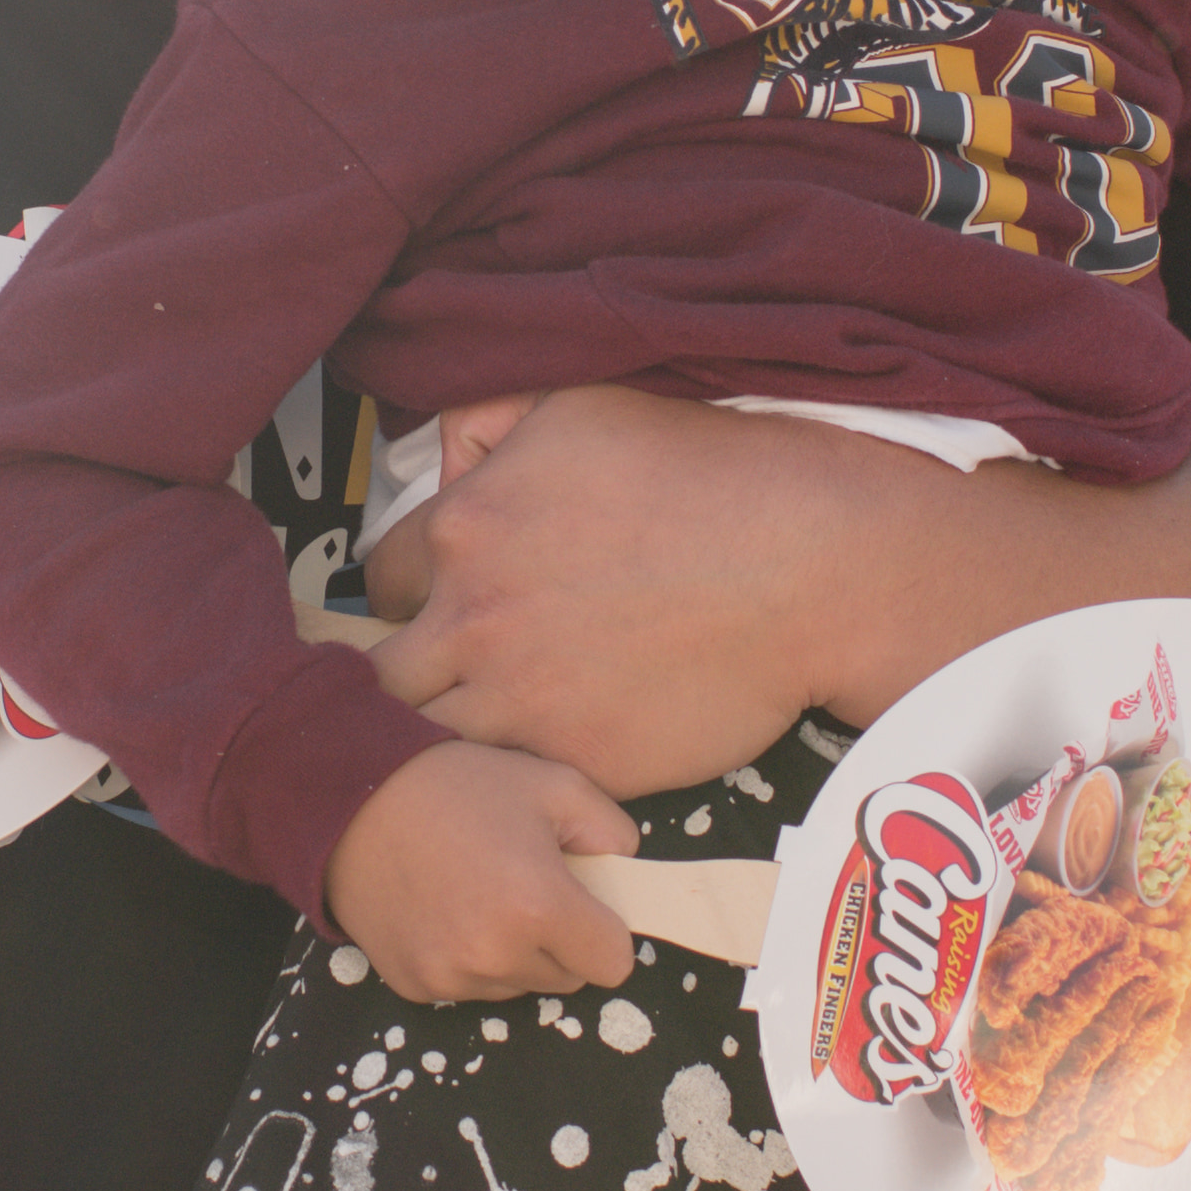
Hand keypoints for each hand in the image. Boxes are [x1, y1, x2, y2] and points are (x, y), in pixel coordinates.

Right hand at [326, 734, 640, 1004]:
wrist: (348, 800)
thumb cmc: (454, 785)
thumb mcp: (551, 783)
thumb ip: (610, 830)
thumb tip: (625, 870)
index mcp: (539, 907)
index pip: (614, 965)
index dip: (605, 931)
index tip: (585, 904)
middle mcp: (496, 955)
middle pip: (567, 979)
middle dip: (560, 941)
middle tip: (527, 886)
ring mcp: (451, 976)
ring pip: (517, 986)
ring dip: (513, 953)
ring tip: (481, 892)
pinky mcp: (415, 985)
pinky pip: (468, 987)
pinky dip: (467, 959)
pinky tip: (445, 908)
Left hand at [370, 382, 900, 793]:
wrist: (808, 565)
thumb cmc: (707, 476)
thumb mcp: (582, 406)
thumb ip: (489, 424)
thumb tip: (444, 459)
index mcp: (466, 527)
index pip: (384, 576)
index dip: (414, 590)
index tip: (442, 602)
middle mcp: (474, 619)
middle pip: (383, 672)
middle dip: (408, 672)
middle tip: (448, 674)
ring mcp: (519, 701)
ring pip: (427, 740)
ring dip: (443, 734)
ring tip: (481, 726)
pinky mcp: (573, 762)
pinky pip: (507, 785)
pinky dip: (510, 778)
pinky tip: (537, 756)